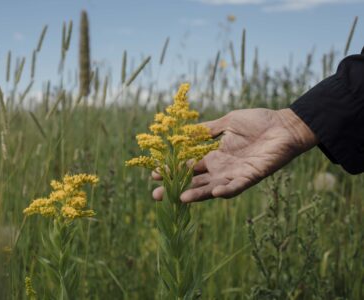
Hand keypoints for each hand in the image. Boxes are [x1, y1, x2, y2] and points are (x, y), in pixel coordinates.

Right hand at [152, 108, 317, 201]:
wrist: (284, 125)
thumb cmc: (257, 122)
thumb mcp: (227, 122)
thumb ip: (208, 129)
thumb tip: (186, 130)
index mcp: (215, 156)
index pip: (189, 167)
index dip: (173, 171)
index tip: (155, 173)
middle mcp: (222, 168)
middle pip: (196, 182)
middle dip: (177, 189)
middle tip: (157, 195)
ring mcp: (236, 174)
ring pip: (213, 187)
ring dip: (198, 194)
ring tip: (181, 198)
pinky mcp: (252, 175)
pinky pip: (238, 186)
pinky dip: (227, 190)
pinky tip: (214, 192)